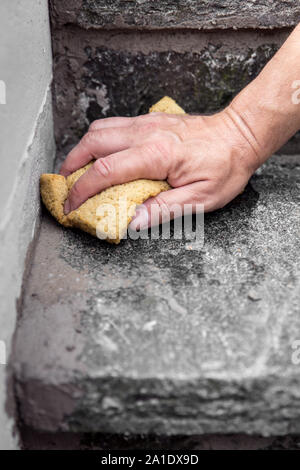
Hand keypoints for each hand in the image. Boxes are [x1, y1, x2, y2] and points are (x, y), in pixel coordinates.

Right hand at [60, 108, 260, 229]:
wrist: (241, 134)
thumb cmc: (226, 166)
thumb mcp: (201, 199)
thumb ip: (164, 210)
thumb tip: (133, 222)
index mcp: (157, 154)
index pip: (106, 171)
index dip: (83, 190)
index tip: (72, 205)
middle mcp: (147, 133)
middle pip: (94, 142)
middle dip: (72, 164)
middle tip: (65, 186)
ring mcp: (147, 123)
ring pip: (100, 129)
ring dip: (82, 149)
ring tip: (76, 171)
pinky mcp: (151, 120)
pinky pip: (115, 125)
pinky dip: (99, 140)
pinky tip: (101, 155)